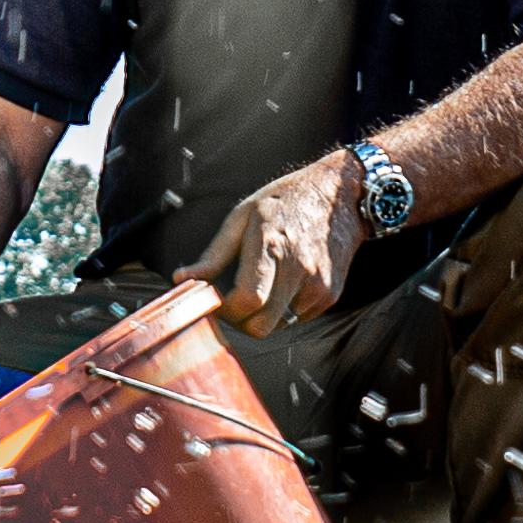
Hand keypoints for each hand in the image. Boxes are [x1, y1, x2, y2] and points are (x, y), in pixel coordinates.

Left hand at [189, 153, 367, 335]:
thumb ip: (213, 254)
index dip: (225, 309)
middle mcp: (299, 270)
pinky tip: (285, 280)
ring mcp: (318, 285)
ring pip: (278, 326)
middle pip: (261, 326)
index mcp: (272, 245)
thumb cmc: (284, 201)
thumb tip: (182, 279)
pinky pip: (297, 318)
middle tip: (231, 302)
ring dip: (262, 314)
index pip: (247, 300)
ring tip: (261, 283)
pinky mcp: (330, 295)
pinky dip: (284, 308)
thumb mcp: (242, 216)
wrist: (340, 195)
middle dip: (240, 321)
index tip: (215, 300)